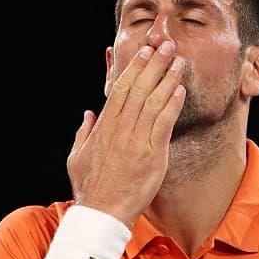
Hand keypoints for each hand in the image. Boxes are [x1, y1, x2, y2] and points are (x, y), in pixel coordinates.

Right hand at [67, 40, 185, 226]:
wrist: (102, 212)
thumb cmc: (90, 188)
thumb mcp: (77, 157)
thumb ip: (83, 133)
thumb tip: (88, 115)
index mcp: (104, 127)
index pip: (120, 90)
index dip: (134, 68)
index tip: (144, 52)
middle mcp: (120, 129)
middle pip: (138, 89)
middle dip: (154, 64)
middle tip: (167, 45)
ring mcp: (136, 141)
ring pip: (153, 101)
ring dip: (167, 78)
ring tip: (179, 61)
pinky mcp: (152, 155)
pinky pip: (164, 124)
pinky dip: (172, 105)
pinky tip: (180, 90)